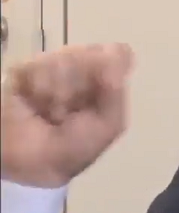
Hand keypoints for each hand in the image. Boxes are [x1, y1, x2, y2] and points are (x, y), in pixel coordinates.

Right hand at [1, 43, 133, 187]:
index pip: (116, 53)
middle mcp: (80, 68)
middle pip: (88, 53)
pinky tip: (36, 105)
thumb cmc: (77, 146)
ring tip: (54, 113)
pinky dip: (37, 89)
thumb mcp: (109, 123)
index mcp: (105, 80)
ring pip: (62, 59)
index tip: (105, 85)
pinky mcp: (22, 72)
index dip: (110, 66)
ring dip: (60, 91)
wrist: (35, 163)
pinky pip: (34, 66)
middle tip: (74, 110)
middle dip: (83, 85)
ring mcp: (51, 68)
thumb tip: (121, 49)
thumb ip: (115, 89)